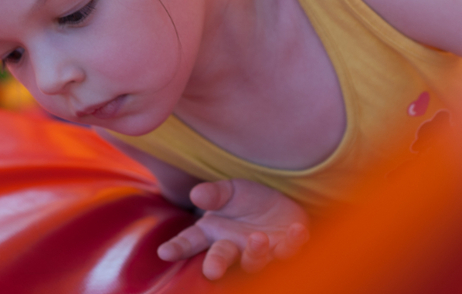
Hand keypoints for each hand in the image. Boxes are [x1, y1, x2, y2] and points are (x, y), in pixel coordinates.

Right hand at [157, 178, 308, 279]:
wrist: (281, 205)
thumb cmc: (247, 201)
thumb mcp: (229, 191)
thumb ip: (214, 194)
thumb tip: (196, 194)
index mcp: (213, 234)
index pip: (190, 242)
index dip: (177, 248)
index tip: (165, 252)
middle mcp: (234, 248)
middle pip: (221, 259)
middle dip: (216, 265)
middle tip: (212, 270)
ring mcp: (260, 253)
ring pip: (255, 262)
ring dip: (256, 254)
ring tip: (257, 238)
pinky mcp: (286, 250)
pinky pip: (290, 251)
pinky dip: (294, 242)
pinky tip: (296, 230)